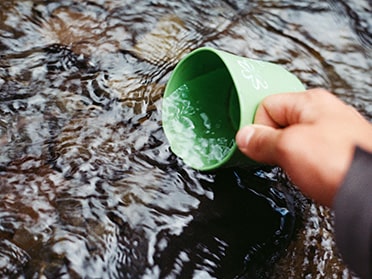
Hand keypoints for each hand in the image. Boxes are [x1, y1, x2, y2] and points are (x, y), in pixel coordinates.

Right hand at [236, 88, 371, 206]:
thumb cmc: (343, 163)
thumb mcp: (289, 148)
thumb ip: (261, 140)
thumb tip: (244, 137)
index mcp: (310, 102)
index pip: (266, 105)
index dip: (257, 127)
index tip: (255, 145)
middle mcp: (323, 114)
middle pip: (279, 123)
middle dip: (272, 142)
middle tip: (277, 157)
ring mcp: (332, 135)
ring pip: (293, 141)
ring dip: (287, 156)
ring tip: (297, 168)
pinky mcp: (337, 154)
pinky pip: (308, 155)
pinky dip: (303, 166)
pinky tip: (309, 175)